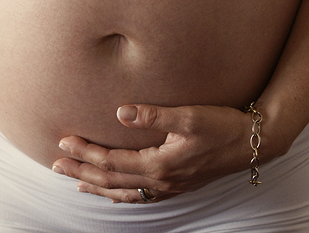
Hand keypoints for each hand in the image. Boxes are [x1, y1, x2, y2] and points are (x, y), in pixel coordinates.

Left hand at [52, 104, 253, 203]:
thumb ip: (153, 115)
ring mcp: (170, 187)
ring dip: (97, 186)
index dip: (85, 153)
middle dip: (82, 172)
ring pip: (124, 192)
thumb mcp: (189, 116)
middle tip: (56, 164)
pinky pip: (140, 196)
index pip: (111, 163)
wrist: (253, 143)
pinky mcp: (178, 184)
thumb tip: (120, 112)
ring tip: (76, 182)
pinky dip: (121, 195)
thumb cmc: (223, 125)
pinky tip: (114, 192)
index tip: (64, 141)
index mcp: (160, 166)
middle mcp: (162, 182)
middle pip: (111, 181)